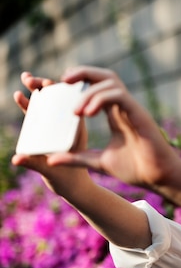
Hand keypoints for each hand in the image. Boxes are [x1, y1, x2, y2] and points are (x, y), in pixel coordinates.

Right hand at [12, 72, 90, 195]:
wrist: (72, 188)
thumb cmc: (68, 180)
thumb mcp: (52, 172)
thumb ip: (35, 163)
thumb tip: (16, 158)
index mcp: (76, 131)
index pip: (70, 105)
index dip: (60, 92)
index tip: (48, 85)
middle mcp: (67, 126)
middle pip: (58, 100)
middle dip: (45, 87)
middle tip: (32, 80)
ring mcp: (57, 128)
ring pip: (48, 105)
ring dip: (36, 92)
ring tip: (26, 78)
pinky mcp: (47, 132)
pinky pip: (39, 115)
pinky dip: (29, 105)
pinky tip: (19, 96)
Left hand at [19, 66, 180, 189]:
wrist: (158, 177)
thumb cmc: (136, 169)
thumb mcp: (98, 162)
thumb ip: (76, 158)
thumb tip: (51, 160)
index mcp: (115, 114)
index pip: (96, 86)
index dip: (79, 82)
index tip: (60, 88)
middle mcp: (123, 107)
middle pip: (104, 76)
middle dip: (83, 72)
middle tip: (64, 81)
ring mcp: (132, 109)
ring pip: (110, 82)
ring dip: (89, 92)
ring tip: (76, 112)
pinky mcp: (139, 114)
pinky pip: (119, 95)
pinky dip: (101, 99)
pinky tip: (88, 114)